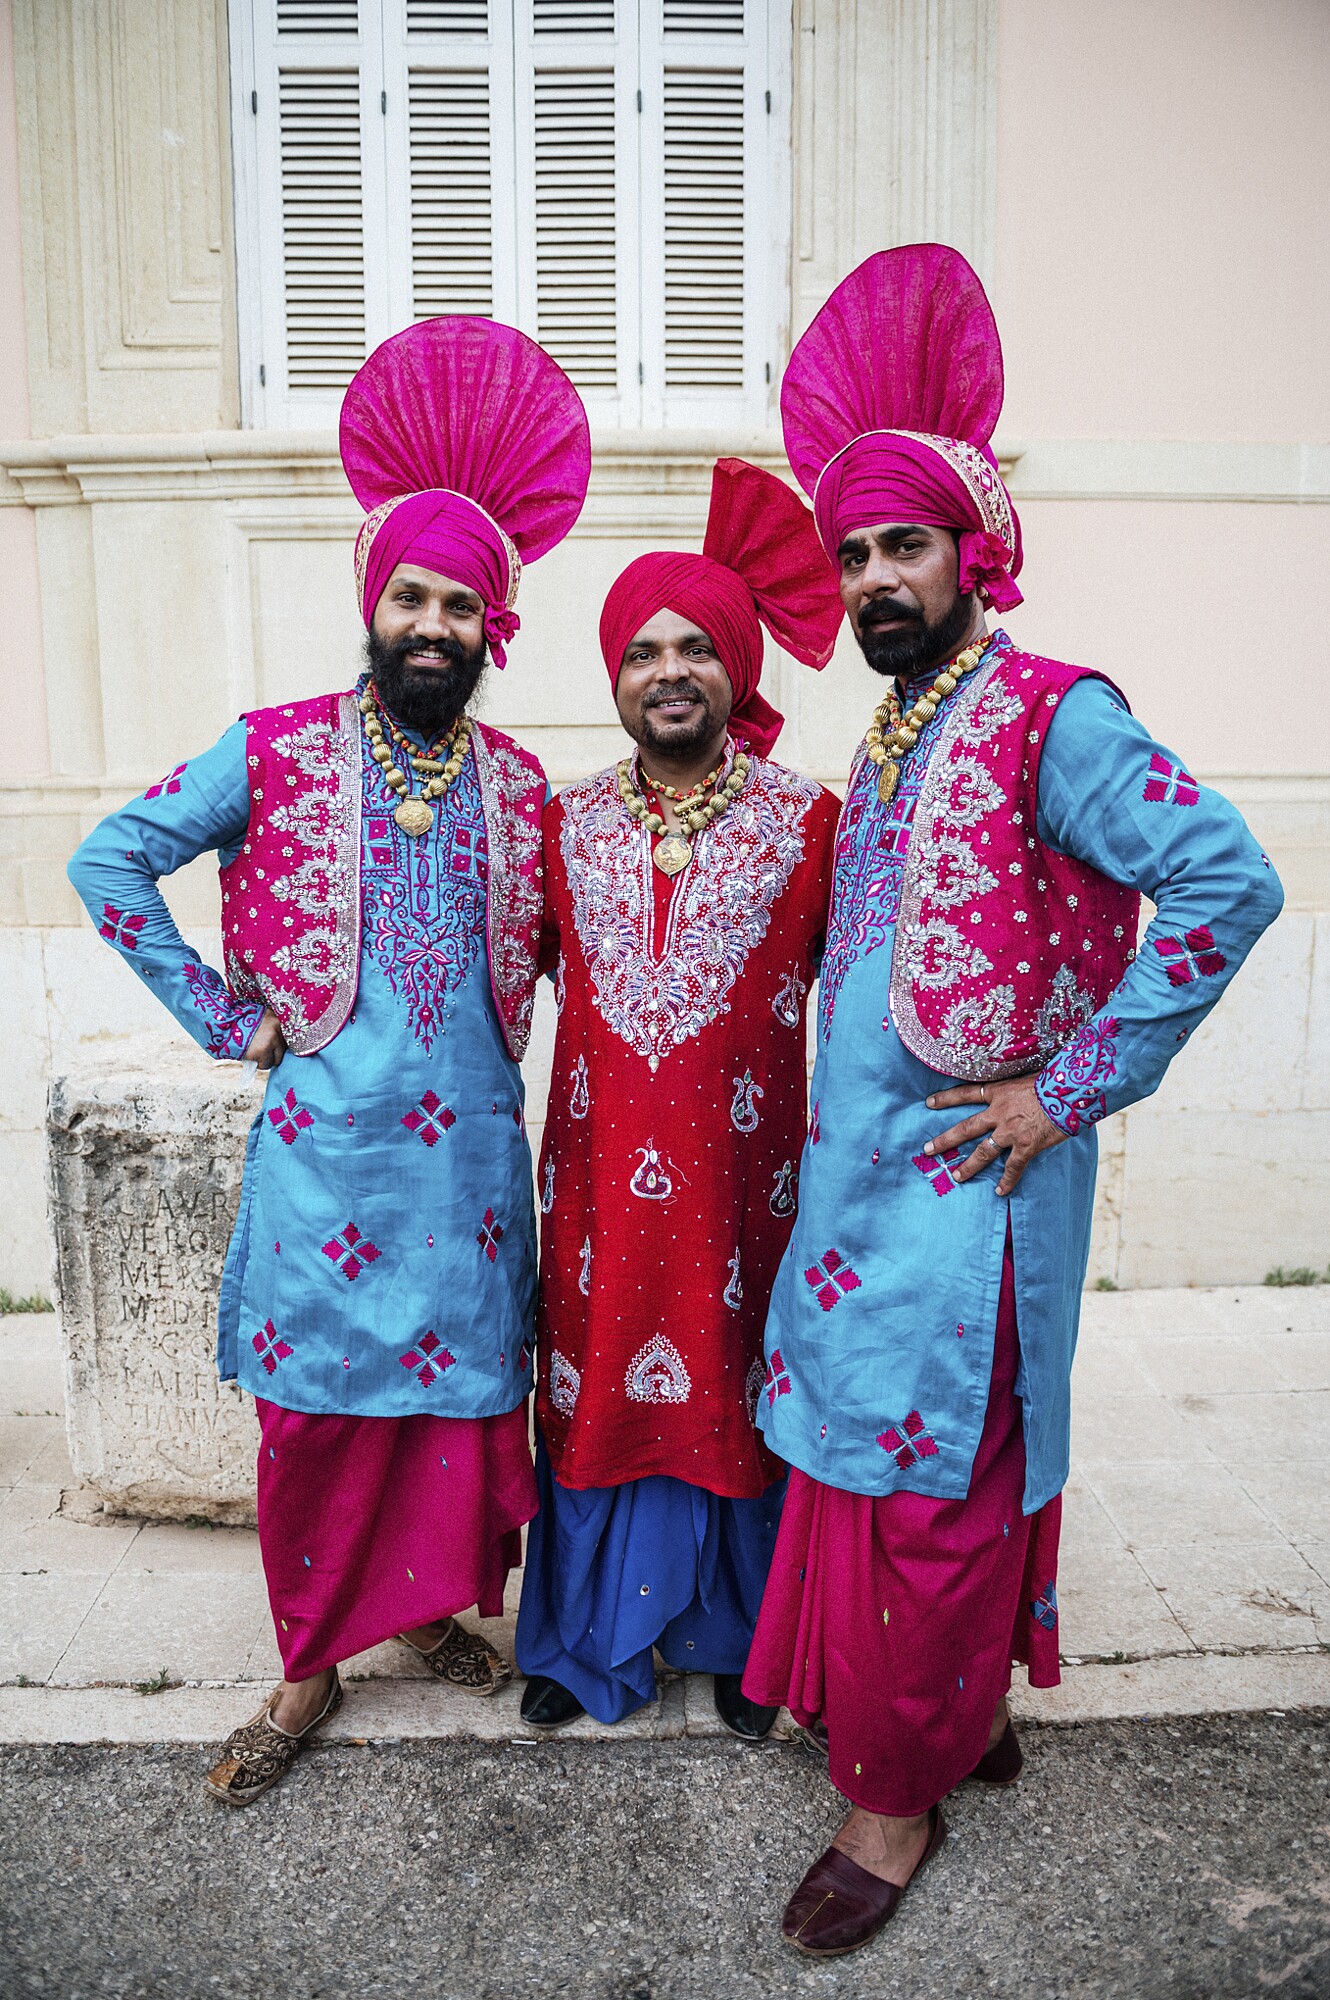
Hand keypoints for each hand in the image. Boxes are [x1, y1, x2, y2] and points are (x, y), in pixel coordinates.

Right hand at [243, 1007, 286, 1071]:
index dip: (280, 1043)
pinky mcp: (264, 1050)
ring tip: (254, 1053)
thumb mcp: (257, 1018)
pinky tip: (250, 1056)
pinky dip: (259, 1064)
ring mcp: (272, 1038)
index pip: (289, 1035)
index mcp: (276, 1016)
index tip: (275, 1047)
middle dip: (274, 1052)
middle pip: (285, 1048)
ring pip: (277, 1059)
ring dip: (267, 1059)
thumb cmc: (237, 1022)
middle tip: (262, 1051)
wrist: (221, 1023)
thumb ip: (269, 1026)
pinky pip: (267, 1064)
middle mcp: (277, 1026)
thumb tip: (279, 1041)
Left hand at [923, 1075, 1065, 1196]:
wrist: (1070, 1092)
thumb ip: (1016, 1086)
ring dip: (969, 1166)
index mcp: (999, 1092)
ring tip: (957, 1177)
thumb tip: (1017, 1085)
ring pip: (983, 1152)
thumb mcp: (1028, 1076)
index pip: (966, 1094)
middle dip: (945, 1140)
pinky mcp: (1026, 1146)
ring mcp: (1011, 1131)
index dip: (946, 1099)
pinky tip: (1000, 1192)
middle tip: (928, 1150)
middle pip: (966, 1128)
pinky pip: (1013, 1167)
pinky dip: (1007, 1181)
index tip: (929, 1103)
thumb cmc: (1055, 1079)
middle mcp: (999, 1113)